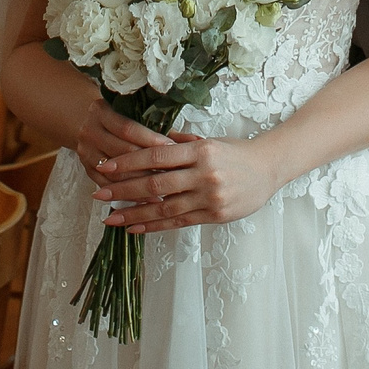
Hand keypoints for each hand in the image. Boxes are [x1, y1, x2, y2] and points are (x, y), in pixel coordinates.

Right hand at [72, 101, 168, 190]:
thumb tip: (193, 140)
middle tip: (171, 173)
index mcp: (100, 111)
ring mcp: (85, 152)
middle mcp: (89, 131)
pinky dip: (128, 194)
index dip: (150, 139)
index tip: (171, 148)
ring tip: (163, 191)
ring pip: (115, 172)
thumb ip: (161, 127)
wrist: (86, 123)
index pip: (128, 128)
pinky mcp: (86, 170)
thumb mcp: (133, 113)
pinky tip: (146, 199)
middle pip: (122, 150)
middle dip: (148, 163)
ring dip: (139, 183)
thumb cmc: (118, 117)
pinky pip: (108, 185)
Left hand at [95, 133, 281, 232]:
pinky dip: (155, 225)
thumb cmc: (236, 152)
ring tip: (110, 218)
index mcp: (200, 151)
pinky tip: (136, 228)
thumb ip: (181, 144)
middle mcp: (204, 174)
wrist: (269, 167)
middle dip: (124, 191)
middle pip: (156, 185)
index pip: (157, 157)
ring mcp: (210, 197)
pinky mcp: (214, 215)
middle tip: (99, 195)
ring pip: (164, 208)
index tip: (106, 168)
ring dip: (134, 214)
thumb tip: (150, 141)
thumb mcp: (210, 140)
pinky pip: (179, 221)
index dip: (129, 163)